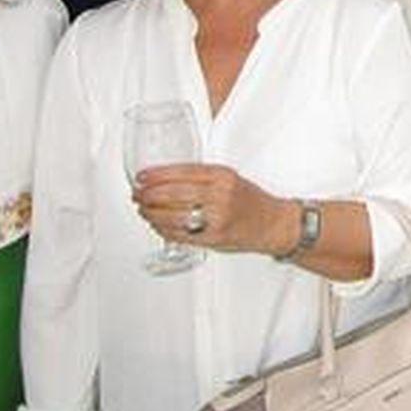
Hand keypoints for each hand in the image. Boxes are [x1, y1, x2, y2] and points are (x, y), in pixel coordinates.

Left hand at [132, 163, 294, 255]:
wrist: (274, 224)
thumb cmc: (251, 201)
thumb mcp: (231, 179)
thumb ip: (203, 178)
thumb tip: (165, 179)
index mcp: (224, 176)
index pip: (182, 172)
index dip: (157, 175)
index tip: (141, 177)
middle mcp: (220, 195)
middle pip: (173, 193)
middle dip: (148, 194)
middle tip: (137, 194)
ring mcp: (216, 218)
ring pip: (172, 215)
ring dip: (151, 213)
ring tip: (142, 210)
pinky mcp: (213, 238)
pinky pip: (179, 234)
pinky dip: (162, 229)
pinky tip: (155, 224)